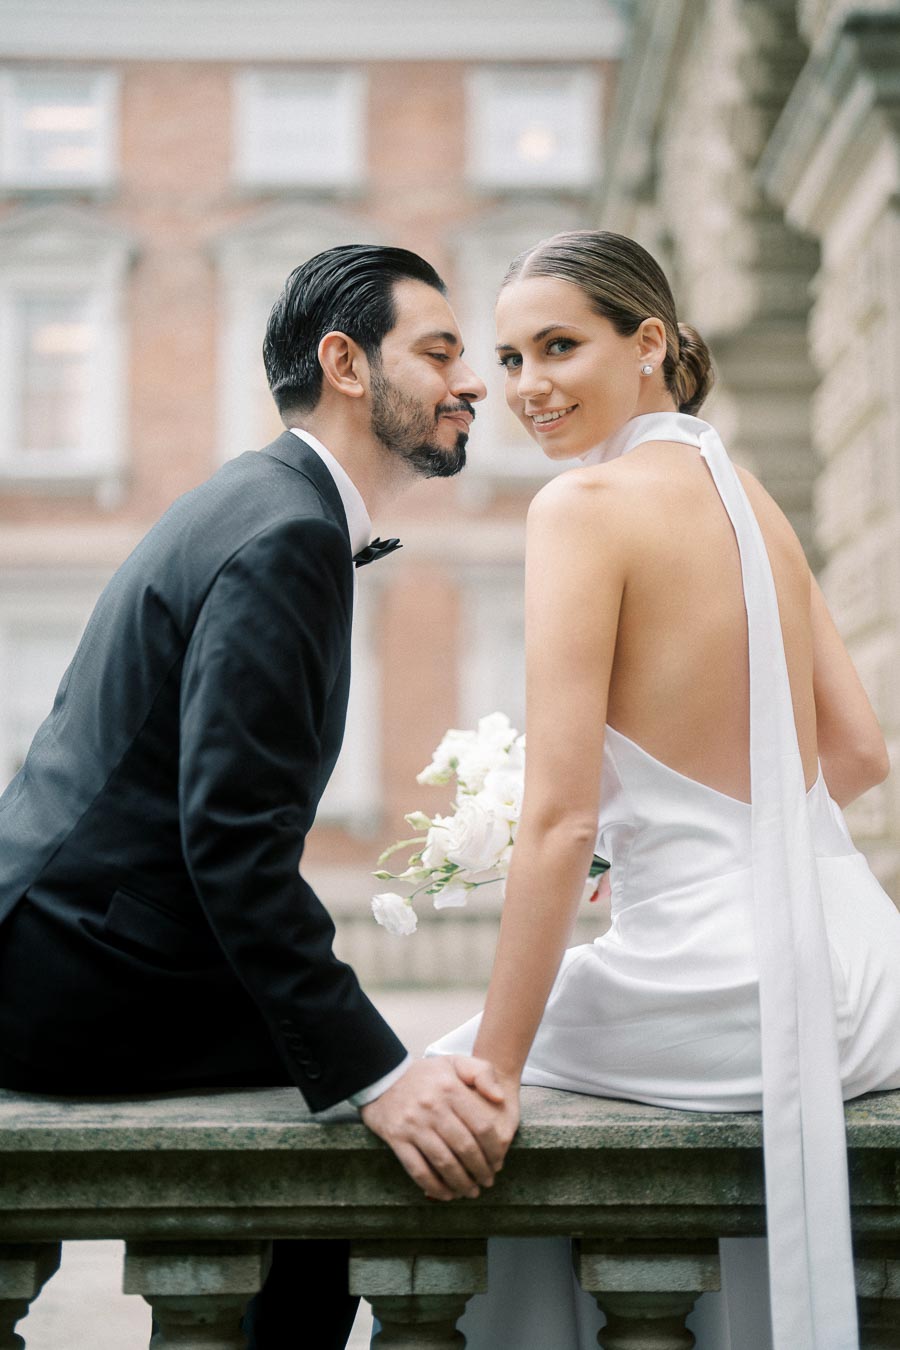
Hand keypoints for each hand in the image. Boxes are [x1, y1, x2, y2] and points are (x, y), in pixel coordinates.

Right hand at [359, 1056, 515, 1201]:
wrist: (382, 1075)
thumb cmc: (426, 1074)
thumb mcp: (455, 1062)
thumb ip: (482, 1073)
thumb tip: (500, 1099)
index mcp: (450, 1088)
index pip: (482, 1126)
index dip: (494, 1150)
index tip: (498, 1162)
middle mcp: (433, 1107)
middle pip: (465, 1148)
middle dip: (481, 1170)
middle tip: (488, 1182)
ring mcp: (413, 1124)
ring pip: (444, 1162)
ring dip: (461, 1183)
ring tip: (471, 1192)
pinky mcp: (396, 1138)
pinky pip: (418, 1169)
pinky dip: (434, 1187)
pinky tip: (446, 1194)